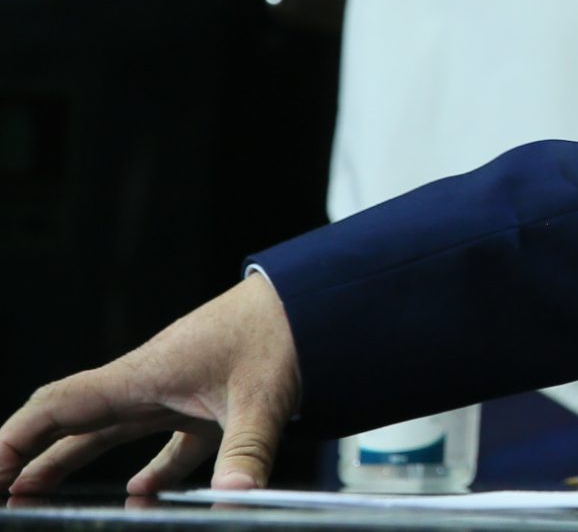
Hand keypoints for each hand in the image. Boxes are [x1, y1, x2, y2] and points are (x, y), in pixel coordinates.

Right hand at [0, 274, 302, 497]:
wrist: (326, 295)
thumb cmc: (287, 328)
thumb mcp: (264, 394)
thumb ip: (246, 450)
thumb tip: (234, 497)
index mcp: (144, 374)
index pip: (58, 406)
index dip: (13, 440)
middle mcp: (152, 380)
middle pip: (72, 421)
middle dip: (30, 456)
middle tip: (1, 492)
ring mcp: (180, 390)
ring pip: (113, 432)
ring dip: (76, 463)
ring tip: (40, 497)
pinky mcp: (212, 401)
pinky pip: (167, 443)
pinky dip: (151, 471)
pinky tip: (142, 499)